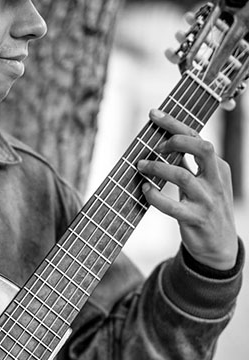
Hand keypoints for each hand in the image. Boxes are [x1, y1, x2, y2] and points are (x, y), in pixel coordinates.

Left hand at [137, 108, 237, 269]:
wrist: (219, 245)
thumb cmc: (204, 206)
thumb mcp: (201, 181)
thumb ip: (187, 163)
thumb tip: (160, 140)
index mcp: (217, 167)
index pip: (198, 137)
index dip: (175, 124)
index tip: (154, 114)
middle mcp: (215, 181)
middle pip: (202, 148)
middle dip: (175, 141)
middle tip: (154, 146)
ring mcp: (207, 200)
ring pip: (182, 176)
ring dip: (157, 168)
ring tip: (141, 166)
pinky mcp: (195, 219)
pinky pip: (172, 206)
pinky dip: (155, 196)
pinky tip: (145, 190)